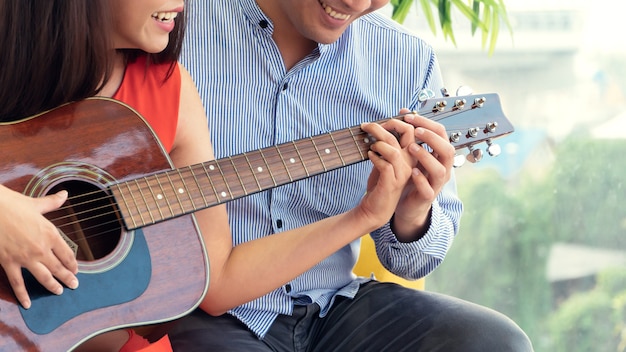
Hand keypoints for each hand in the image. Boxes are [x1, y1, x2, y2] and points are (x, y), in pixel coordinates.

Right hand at [0, 185, 78, 308]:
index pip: (67, 254)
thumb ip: (53, 203)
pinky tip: (28, 304)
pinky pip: (18, 283)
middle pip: (59, 268)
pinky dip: (23, 295)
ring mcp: (25, 257)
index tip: (76, 270)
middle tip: (74, 285)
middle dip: (68, 278)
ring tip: (59, 292)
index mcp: (51, 234)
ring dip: (53, 286)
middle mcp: (41, 248)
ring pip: (43, 277)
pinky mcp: (9, 263)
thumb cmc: (13, 204)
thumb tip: (64, 194)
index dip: (73, 264)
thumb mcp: (36, 204)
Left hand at [354, 120, 414, 229]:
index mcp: (411, 156)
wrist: (376, 210)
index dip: (405, 119)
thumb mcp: (385, 161)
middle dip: (390, 124)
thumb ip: (386, 147)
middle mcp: (410, 163)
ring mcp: (403, 174)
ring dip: (379, 141)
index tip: (388, 115)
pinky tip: (369, 156)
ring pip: (394, 150)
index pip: (414, 132)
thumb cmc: (380, 184)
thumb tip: (376, 127)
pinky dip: (375, 157)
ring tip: (369, 143)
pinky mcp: (392, 183)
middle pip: (409, 135)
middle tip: (370, 125)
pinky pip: (385, 165)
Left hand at [391, 109, 455, 239]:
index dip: (427, 123)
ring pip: (440, 170)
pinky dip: (421, 179)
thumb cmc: (412, 175)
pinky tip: (411, 171)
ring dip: (426, 156)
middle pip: (448, 150)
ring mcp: (437, 183)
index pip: (441, 134)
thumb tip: (403, 110)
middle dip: (432, 138)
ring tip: (411, 148)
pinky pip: (428, 189)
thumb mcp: (413, 153)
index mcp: (440, 155)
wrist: (409, 204)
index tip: (409, 116)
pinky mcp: (427, 197)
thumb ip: (410, 133)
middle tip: (416, 130)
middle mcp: (443, 168)